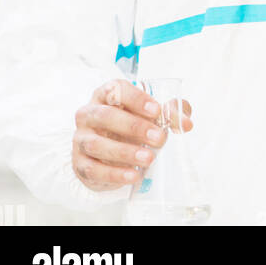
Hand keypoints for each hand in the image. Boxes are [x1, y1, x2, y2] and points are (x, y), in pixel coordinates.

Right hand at [72, 78, 192, 191]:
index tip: (157, 110)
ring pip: (97, 144)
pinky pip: (94, 169)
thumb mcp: (149, 115)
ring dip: (125, 152)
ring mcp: (81, 139)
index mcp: (104, 94)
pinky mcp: (80, 164)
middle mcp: (88, 114)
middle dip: (134, 127)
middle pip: (105, 116)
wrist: (105, 154)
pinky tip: (134, 175)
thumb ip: (169, 113)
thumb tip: (186, 123)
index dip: (136, 99)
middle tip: (159, 138)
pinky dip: (115, 173)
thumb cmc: (129, 125)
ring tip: (149, 158)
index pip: (116, 89)